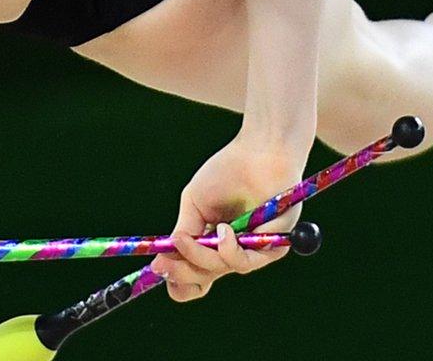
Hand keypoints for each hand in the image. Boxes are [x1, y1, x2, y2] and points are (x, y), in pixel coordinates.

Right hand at [151, 133, 309, 302]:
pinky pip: (245, 263)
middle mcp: (232, 252)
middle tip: (163, 263)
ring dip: (200, 257)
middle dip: (180, 273)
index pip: (195, 277)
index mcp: (212, 244)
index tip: (159, 268)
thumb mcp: (194, 204)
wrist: (260, 152)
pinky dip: (228, 250)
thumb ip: (184, 232)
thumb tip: (160, 262)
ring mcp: (252, 252)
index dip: (177, 279)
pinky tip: (222, 230)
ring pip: (220, 270)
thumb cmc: (228, 172)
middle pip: (203, 280)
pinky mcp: (273, 248)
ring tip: (188, 238)